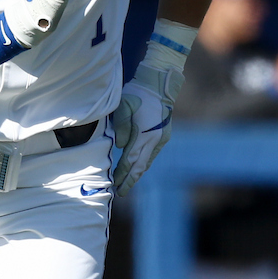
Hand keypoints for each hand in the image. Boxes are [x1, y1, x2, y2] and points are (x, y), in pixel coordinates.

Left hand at [112, 62, 183, 195]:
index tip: (114, 184)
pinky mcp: (163, 137)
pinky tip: (137, 170)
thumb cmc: (137, 94)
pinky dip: (143, 164)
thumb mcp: (123, 105)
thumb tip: (121, 146)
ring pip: (147, 162)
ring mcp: (160, 139)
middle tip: (120, 193)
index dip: (122, 173)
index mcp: (144, 133)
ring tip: (127, 184)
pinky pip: (151, 155)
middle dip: (129, 180)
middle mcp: (154, 139)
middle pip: (140, 166)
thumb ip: (120, 126)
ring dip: (137, 174)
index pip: (130, 159)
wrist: (158, 86)